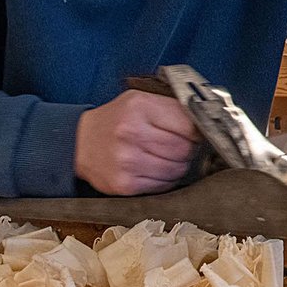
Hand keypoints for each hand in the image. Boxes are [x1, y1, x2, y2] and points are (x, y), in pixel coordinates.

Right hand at [75, 90, 200, 194]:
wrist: (79, 143)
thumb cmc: (116, 121)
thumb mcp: (140, 101)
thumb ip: (171, 109)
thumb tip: (206, 124)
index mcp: (139, 107)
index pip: (189, 126)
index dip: (196, 133)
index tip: (193, 134)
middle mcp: (132, 133)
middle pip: (184, 150)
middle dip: (188, 150)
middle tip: (179, 147)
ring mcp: (127, 161)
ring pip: (176, 170)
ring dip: (177, 166)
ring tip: (164, 157)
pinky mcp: (125, 184)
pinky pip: (163, 186)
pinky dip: (165, 179)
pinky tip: (154, 169)